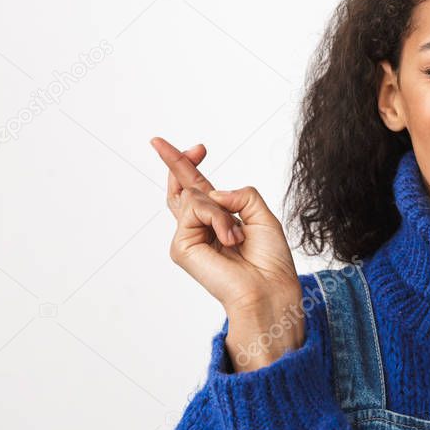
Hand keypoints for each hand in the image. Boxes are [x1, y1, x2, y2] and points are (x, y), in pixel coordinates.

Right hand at [150, 136, 303, 370]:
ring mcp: (188, 237)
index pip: (199, 190)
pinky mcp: (181, 247)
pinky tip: (230, 239)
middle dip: (176, 162)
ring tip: (237, 235)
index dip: (192, 166)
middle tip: (159, 142)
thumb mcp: (262, 214)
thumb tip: (212, 193)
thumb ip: (241, 194)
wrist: (270, 288)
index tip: (199, 148)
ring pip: (194, 197)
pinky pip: (195, 211)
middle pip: (180, 190)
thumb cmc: (270, 259)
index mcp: (219, 220)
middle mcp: (200, 228)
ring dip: (221, 211)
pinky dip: (218, 219)